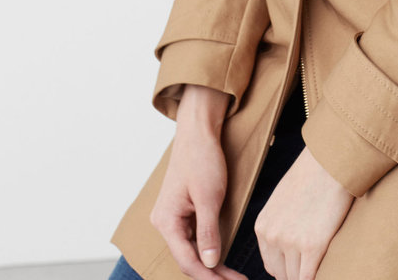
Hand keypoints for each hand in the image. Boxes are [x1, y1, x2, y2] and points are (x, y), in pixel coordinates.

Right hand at [150, 85, 247, 279]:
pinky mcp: (181, 211)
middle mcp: (164, 222)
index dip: (209, 277)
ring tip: (232, 276)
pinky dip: (207, 249)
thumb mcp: (209, 197)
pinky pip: (192, 238)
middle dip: (212, 274)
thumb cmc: (201, 158)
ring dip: (211, 264)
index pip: (187, 261)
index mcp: (166, 221)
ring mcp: (172, 217)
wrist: (198, 130)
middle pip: (188, 259)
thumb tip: (210, 263)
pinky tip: (221, 257)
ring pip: (191, 250)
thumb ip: (208, 232)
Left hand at [254, 144, 354, 279]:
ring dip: (306, 274)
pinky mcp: (313, 246)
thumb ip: (279, 226)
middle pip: (282, 274)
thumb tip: (288, 250)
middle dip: (296, 272)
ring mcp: (291, 242)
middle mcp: (272, 236)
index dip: (287, 267)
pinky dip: (318, 276)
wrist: (328, 163)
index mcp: (263, 226)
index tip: (301, 264)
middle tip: (311, 264)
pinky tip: (326, 268)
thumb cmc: (310, 178)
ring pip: (296, 278)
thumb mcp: (282, 202)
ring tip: (319, 263)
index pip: (271, 264)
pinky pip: (309, 278)